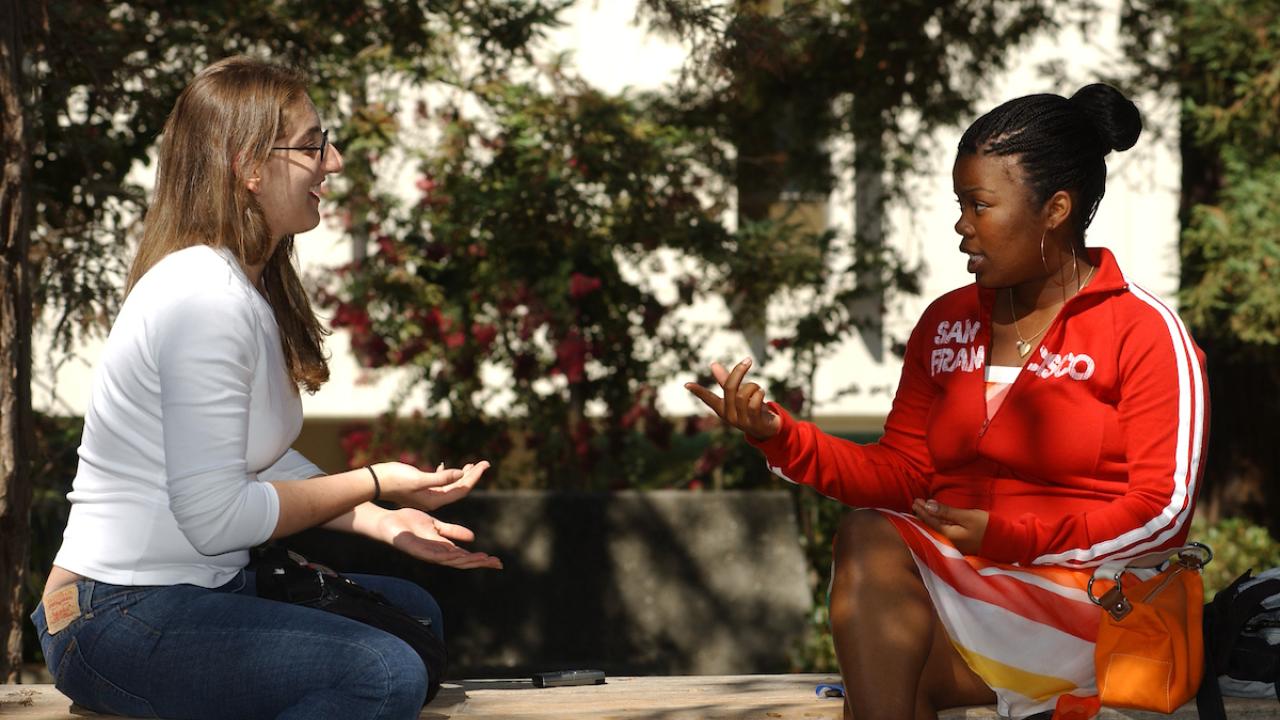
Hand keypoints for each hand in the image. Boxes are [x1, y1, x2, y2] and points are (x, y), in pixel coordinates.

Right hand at [372, 460, 488, 510]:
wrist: (374, 482)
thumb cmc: (394, 479)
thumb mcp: (419, 478)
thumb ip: (441, 477)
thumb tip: (461, 474)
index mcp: (435, 500)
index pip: (461, 489)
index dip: (475, 476)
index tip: (485, 464)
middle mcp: (433, 500)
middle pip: (458, 488)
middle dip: (471, 476)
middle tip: (484, 463)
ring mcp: (426, 495)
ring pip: (449, 486)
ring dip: (460, 475)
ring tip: (471, 464)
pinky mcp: (419, 489)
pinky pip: (437, 483)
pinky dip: (444, 474)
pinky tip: (444, 465)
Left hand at [376, 507, 502, 569]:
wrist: (390, 523)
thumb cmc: (410, 524)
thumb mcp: (437, 525)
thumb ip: (452, 531)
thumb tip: (472, 537)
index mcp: (443, 549)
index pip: (466, 556)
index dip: (481, 559)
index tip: (496, 561)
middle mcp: (438, 555)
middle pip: (462, 562)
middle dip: (479, 563)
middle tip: (496, 563)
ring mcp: (429, 555)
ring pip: (452, 561)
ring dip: (468, 561)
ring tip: (483, 559)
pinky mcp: (420, 551)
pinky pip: (436, 555)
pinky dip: (449, 556)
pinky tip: (459, 555)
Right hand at [684, 358, 781, 439]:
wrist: (769, 428)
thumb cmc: (752, 408)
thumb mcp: (738, 394)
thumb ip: (726, 380)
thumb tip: (712, 364)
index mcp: (723, 408)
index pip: (708, 398)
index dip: (698, 391)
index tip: (686, 384)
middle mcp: (729, 416)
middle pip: (730, 388)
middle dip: (739, 371)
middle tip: (748, 360)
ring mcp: (741, 421)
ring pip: (743, 395)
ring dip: (754, 386)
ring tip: (759, 388)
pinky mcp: (754, 423)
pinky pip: (754, 404)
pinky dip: (759, 394)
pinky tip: (762, 393)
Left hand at [911, 498, 988, 555]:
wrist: (1005, 542)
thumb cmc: (988, 528)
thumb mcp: (968, 516)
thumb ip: (947, 512)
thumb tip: (928, 505)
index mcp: (948, 536)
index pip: (930, 521)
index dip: (922, 510)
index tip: (916, 500)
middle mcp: (947, 543)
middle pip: (929, 527)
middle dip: (922, 514)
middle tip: (916, 503)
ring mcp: (952, 545)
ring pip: (935, 530)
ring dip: (928, 518)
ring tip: (921, 509)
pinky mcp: (958, 544)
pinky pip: (942, 532)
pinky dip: (936, 523)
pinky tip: (934, 518)